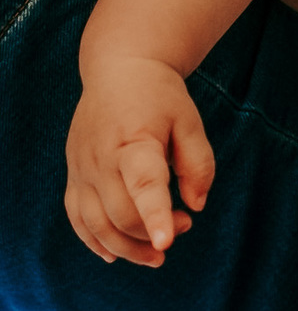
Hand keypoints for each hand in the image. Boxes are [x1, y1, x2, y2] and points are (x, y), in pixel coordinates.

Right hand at [65, 58, 213, 265]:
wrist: (119, 68)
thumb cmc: (158, 95)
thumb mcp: (189, 118)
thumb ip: (198, 162)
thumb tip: (196, 206)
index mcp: (135, 139)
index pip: (144, 184)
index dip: (155, 215)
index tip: (167, 240)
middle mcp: (101, 158)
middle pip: (122, 214)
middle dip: (153, 233)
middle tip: (186, 224)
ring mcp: (82, 169)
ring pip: (98, 225)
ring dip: (127, 248)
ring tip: (157, 253)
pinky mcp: (73, 175)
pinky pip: (78, 220)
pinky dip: (95, 242)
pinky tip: (117, 253)